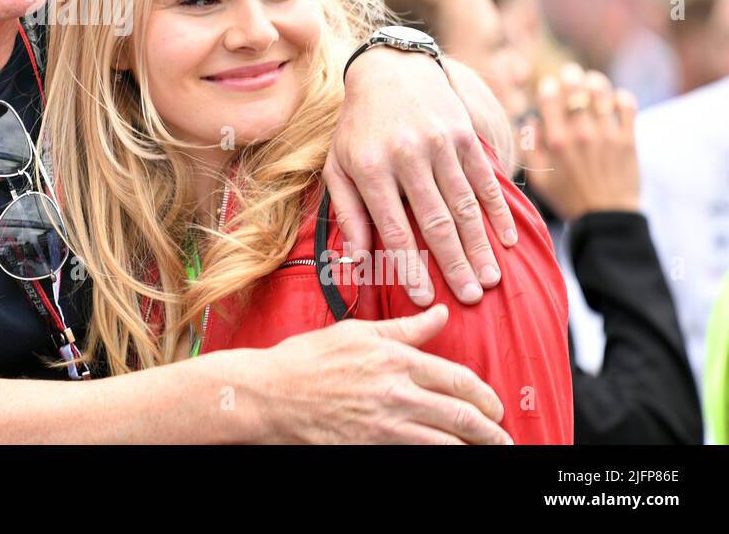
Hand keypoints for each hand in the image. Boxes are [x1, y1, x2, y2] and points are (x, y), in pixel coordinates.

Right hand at [262, 304, 511, 443]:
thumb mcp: (356, 332)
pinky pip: (419, 458)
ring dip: (474, 450)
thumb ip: (404, 329)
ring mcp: (385, 426)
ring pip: (447, 443)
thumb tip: (440, 315)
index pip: (458, 379)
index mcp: (396, 359)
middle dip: (491, 431)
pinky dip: (441, 459)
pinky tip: (450, 459)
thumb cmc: (307, 359)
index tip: (494, 406)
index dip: (484, 396)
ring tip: (489, 453)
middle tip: (503, 438)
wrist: (269, 394)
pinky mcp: (372, 448)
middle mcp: (397, 393)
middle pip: (462, 416)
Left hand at [326, 47, 515, 307]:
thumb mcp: (339, 166)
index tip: (424, 298)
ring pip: (465, 205)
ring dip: (480, 246)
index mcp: (371, 169)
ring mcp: (440, 144)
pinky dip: (498, 212)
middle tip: (471, 297)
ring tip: (490, 279)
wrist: (390, 70)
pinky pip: (485, 181)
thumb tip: (358, 260)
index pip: (394, 229)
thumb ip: (348, 213)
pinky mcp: (464, 136)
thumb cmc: (358, 128)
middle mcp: (407, 157)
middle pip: (436, 222)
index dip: (410, 268)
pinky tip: (508, 240)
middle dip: (455, 264)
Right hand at [524, 64, 639, 221]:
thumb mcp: (538, 177)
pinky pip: (626, 107)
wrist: (605, 217)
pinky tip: (615, 99)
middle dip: (572, 75)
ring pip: (601, 93)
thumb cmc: (569, 197)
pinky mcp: (627, 140)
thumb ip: (530, 147)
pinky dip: (621, 97)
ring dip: (595, 82)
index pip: (551, 99)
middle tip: (571, 73)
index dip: (549, 86)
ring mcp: (606, 136)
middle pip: (576, 90)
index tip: (549, 86)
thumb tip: (531, 121)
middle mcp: (580, 135)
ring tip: (593, 82)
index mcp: (556, 142)